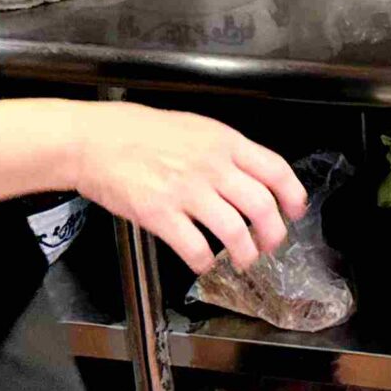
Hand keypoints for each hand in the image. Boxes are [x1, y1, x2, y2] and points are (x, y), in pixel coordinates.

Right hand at [70, 103, 309, 274]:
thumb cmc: (143, 132)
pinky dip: (205, 262)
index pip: (275, 170)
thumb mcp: (196, 128)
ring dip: (245, 254)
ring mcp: (186, 191)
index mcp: (225, 143)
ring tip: (244, 261)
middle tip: (270, 245)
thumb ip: (226, 151)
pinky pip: (195, 248)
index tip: (295, 212)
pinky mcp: (159, 214)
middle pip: (261, 206)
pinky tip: (204, 262)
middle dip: (273, 234)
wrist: (95, 140)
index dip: (293, 196)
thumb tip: (254, 176)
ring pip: (234, 231)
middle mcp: (212, 166)